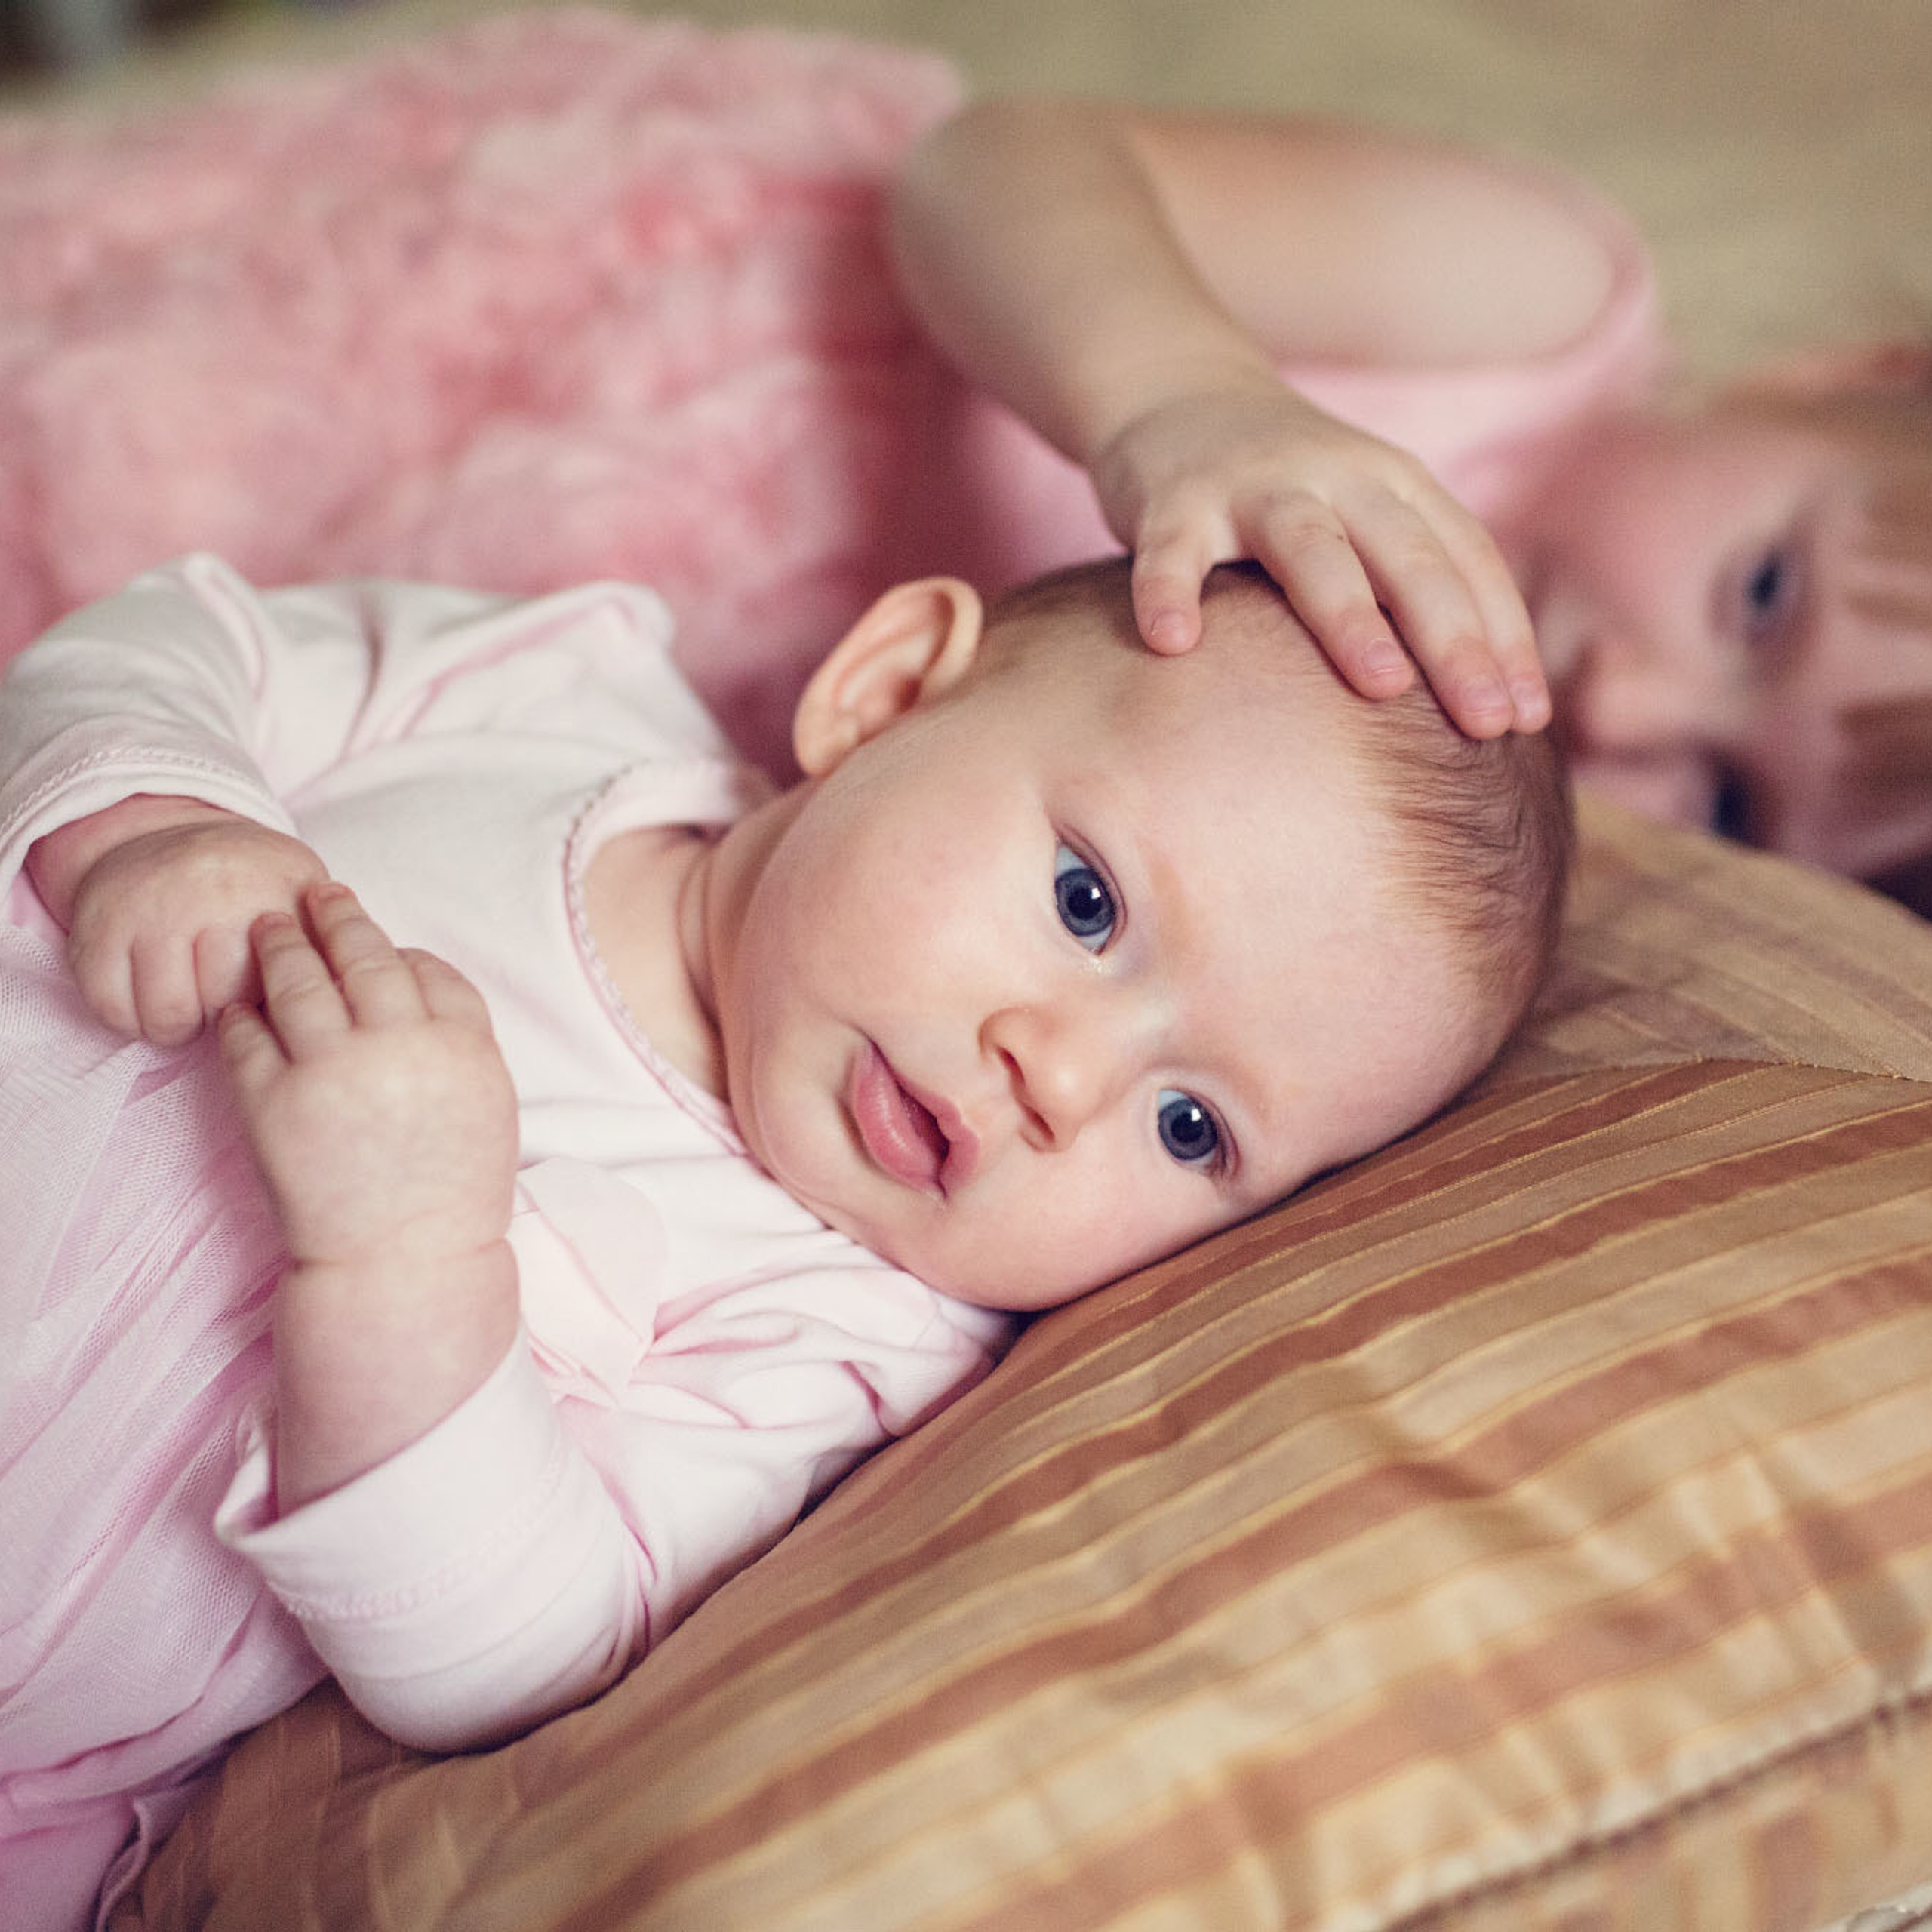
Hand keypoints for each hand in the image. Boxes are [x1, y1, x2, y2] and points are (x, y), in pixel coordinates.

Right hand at [33, 797, 328, 1045]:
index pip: (291, 987)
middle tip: (225, 999)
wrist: (164, 832)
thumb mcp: (308, 900)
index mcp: (279, 892)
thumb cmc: (252, 886)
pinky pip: (112, 1011)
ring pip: (167, 1016)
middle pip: (225, 1006)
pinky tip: (149, 1000)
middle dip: (228, 1018)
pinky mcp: (97, 929)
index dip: (282, 1004)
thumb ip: (336, 950)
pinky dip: (130, 1021)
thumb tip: (354, 1007)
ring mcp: (150, 909)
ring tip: (189, 1003)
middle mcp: (213, 893)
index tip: (277, 993)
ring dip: (178, 1026)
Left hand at [217, 884, 517, 1272]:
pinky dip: (242, 1013)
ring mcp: (331, 1072)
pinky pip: (248, 1036)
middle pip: (360, 956)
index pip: (424, 967)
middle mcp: (396, 1045)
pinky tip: (239, 1005)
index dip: (395, 946)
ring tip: (267, 929)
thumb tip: (413, 974)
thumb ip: (460, 1034)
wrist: (404, 1265)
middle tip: (314, 895)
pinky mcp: (271, 1103)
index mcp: (459, 1045)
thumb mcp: (488, 1101)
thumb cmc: (453, 1191)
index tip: (372, 933)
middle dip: (334, 917)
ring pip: (298, 983)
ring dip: (281, 947)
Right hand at [1088, 371, 1546, 736]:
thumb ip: (1412, 584)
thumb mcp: (1364, 516)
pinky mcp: (1174, 498)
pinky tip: (1173, 644)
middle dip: (1454, 641)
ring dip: (1349, 614)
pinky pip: (1172, 551)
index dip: (1503, 638)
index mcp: (1396, 486)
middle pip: (1408, 558)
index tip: (1527, 719)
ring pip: (1311, 547)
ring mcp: (1253, 484)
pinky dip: (1169, 592)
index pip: (1467, 562)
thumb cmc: (1284, 488)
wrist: (1173, 388)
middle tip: (1487, 723)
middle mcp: (1337, 477)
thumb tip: (1482, 698)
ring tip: (1381, 685)